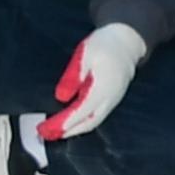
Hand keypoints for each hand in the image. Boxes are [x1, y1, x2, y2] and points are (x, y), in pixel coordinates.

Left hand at [41, 21, 146, 139]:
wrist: (127, 40)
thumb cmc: (105, 44)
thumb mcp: (85, 55)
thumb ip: (73, 77)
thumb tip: (62, 98)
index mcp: (103, 88)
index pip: (81, 111)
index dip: (64, 122)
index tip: (47, 128)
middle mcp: (110, 99)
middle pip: (89, 123)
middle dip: (68, 131)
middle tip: (47, 134)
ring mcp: (114, 100)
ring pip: (94, 121)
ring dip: (75, 129)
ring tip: (56, 132)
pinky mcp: (113, 98)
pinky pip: (98, 116)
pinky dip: (83, 122)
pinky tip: (72, 122)